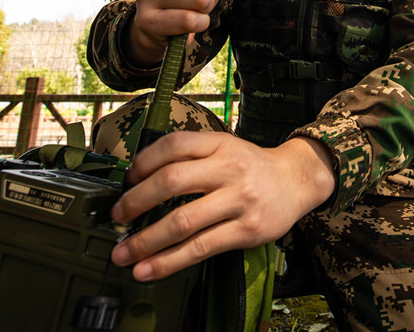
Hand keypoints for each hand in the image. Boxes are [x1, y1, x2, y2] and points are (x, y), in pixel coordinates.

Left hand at [110, 132, 335, 280]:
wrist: (297, 180)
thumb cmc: (252, 167)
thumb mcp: (225, 148)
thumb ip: (191, 156)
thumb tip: (140, 181)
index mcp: (220, 143)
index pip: (173, 145)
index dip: (142, 163)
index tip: (126, 181)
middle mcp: (229, 168)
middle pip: (171, 181)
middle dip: (134, 203)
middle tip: (116, 218)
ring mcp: (239, 200)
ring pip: (182, 221)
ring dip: (145, 241)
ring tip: (123, 254)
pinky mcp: (246, 230)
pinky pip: (199, 248)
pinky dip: (168, 261)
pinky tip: (149, 269)